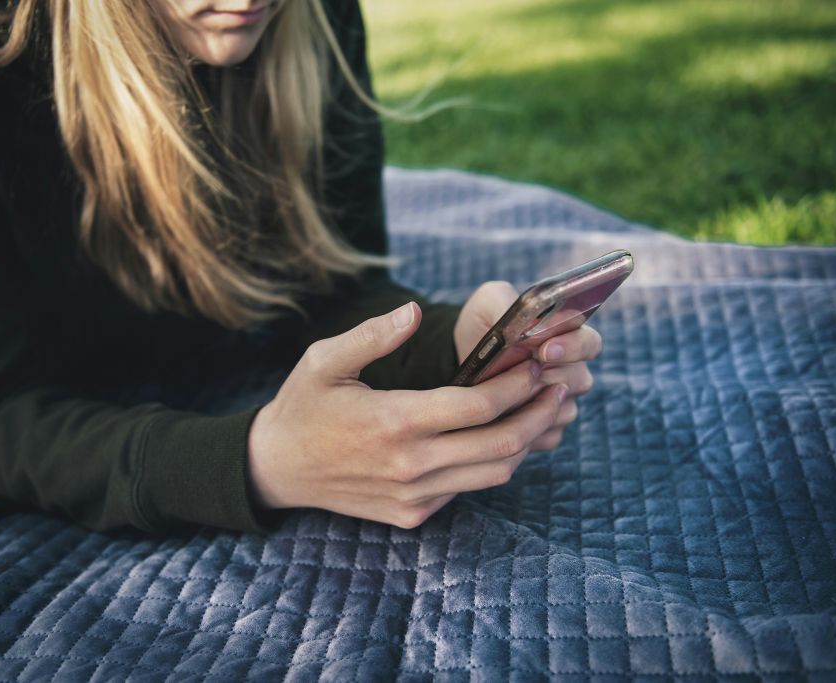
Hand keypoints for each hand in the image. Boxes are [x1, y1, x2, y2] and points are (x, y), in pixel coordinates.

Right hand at [247, 302, 567, 528]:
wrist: (278, 468)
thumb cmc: (303, 406)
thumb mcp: (324, 360)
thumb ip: (373, 335)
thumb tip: (414, 311)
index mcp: (393, 421)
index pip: (478, 404)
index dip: (518, 383)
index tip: (537, 363)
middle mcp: (410, 465)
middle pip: (501, 444)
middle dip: (538, 412)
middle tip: (558, 387)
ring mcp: (413, 496)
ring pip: (493, 473)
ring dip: (524, 441)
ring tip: (539, 410)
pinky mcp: (412, 514)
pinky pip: (467, 488)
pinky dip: (490, 462)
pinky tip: (496, 435)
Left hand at [453, 280, 602, 450]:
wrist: (459, 359)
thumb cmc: (482, 325)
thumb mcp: (489, 302)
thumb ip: (509, 301)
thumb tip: (532, 323)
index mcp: (567, 337)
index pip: (590, 343)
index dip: (572, 347)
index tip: (544, 349)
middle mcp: (571, 371)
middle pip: (580, 380)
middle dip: (549, 376)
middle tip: (523, 373)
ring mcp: (560, 403)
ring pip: (563, 410)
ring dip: (534, 403)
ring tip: (504, 395)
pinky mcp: (545, 430)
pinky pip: (547, 435)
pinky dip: (526, 428)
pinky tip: (502, 419)